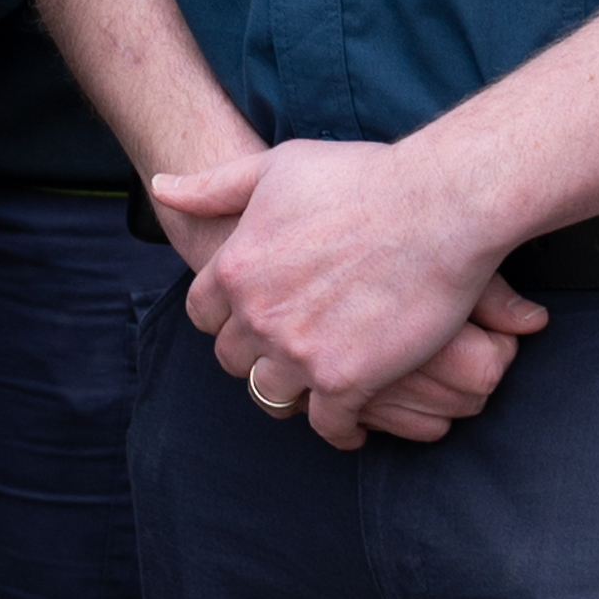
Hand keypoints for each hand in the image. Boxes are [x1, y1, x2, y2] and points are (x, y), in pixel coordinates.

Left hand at [158, 140, 549, 449]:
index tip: (252, 317)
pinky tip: (353, 423)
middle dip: (254, 354)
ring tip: (313, 388)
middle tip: (286, 352)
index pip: (203, 314)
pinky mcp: (346, 381)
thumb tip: (160, 188)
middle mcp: (257, 314)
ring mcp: (298, 352)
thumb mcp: (274, 168)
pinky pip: (328, 426)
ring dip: (289, 393)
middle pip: (233, 358)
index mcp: (236, 266)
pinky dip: (339, 430)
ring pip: (271, 395)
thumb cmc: (362, 178)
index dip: (226, 317)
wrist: (438, 207)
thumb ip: (214, 187)